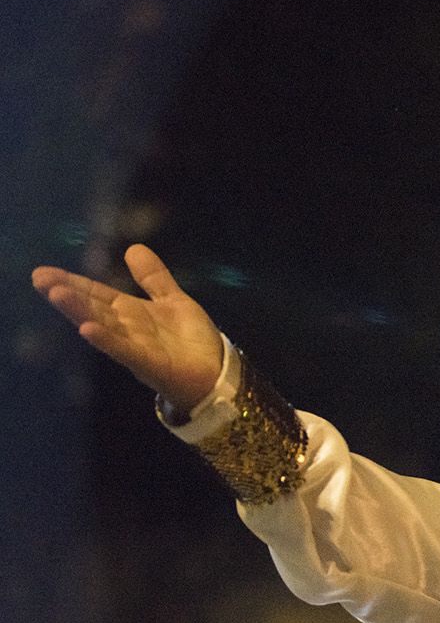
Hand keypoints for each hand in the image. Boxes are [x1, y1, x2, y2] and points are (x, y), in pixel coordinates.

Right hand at [32, 244, 224, 413]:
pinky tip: (88, 329)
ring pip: (103, 327)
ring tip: (57, 295)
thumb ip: (154, 278)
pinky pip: (125, 351)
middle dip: (67, 295)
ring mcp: (136, 348)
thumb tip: (133, 248)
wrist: (217, 374)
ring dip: (79, 312)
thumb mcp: (174, 301)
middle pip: (93, 309)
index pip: (98, 295)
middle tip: (39, 278)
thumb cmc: (193, 341)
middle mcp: (128, 330)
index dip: (74, 283)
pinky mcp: (150, 365)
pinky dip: (107, 340)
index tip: (44, 272)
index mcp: (132, 314)